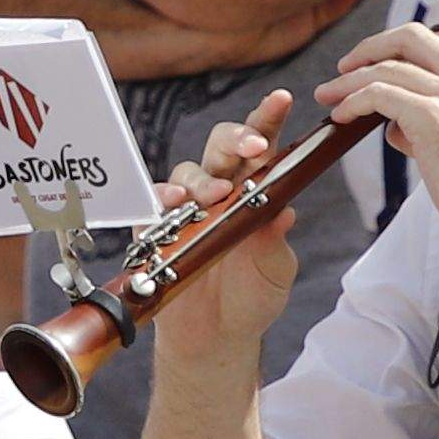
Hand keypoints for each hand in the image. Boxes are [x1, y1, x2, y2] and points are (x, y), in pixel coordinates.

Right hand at [137, 96, 310, 376]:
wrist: (216, 339)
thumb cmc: (252, 298)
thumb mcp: (274, 271)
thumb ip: (276, 242)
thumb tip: (284, 211)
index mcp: (255, 190)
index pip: (262, 147)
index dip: (269, 120)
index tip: (282, 99)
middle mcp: (221, 189)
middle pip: (222, 146)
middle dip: (238, 138)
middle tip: (255, 148)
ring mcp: (188, 207)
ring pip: (189, 171)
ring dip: (203, 179)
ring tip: (216, 196)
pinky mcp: (158, 227)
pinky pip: (154, 202)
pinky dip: (163, 198)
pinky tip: (175, 203)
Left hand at [329, 19, 438, 248]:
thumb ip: (433, 123)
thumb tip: (395, 125)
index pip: (435, 41)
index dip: (397, 47)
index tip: (372, 63)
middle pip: (410, 36)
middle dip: (370, 47)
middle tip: (345, 67)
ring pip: (387, 66)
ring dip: (349, 80)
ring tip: (328, 95)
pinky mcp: (432, 116)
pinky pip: (379, 93)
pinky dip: (353, 100)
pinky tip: (343, 115)